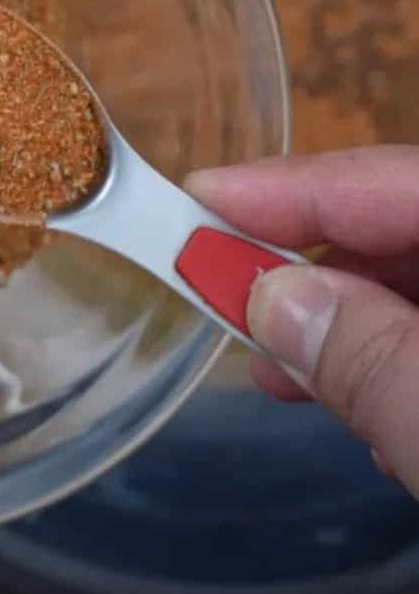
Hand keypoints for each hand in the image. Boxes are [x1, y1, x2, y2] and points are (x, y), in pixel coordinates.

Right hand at [187, 146, 418, 497]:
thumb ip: (375, 361)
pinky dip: (398, 360)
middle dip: (316, 263)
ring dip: (350, 321)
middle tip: (225, 298)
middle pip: (408, 226)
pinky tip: (373, 411)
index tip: (196, 200)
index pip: (402, 182)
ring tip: (283, 373)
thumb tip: (274, 298)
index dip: (296, 187)